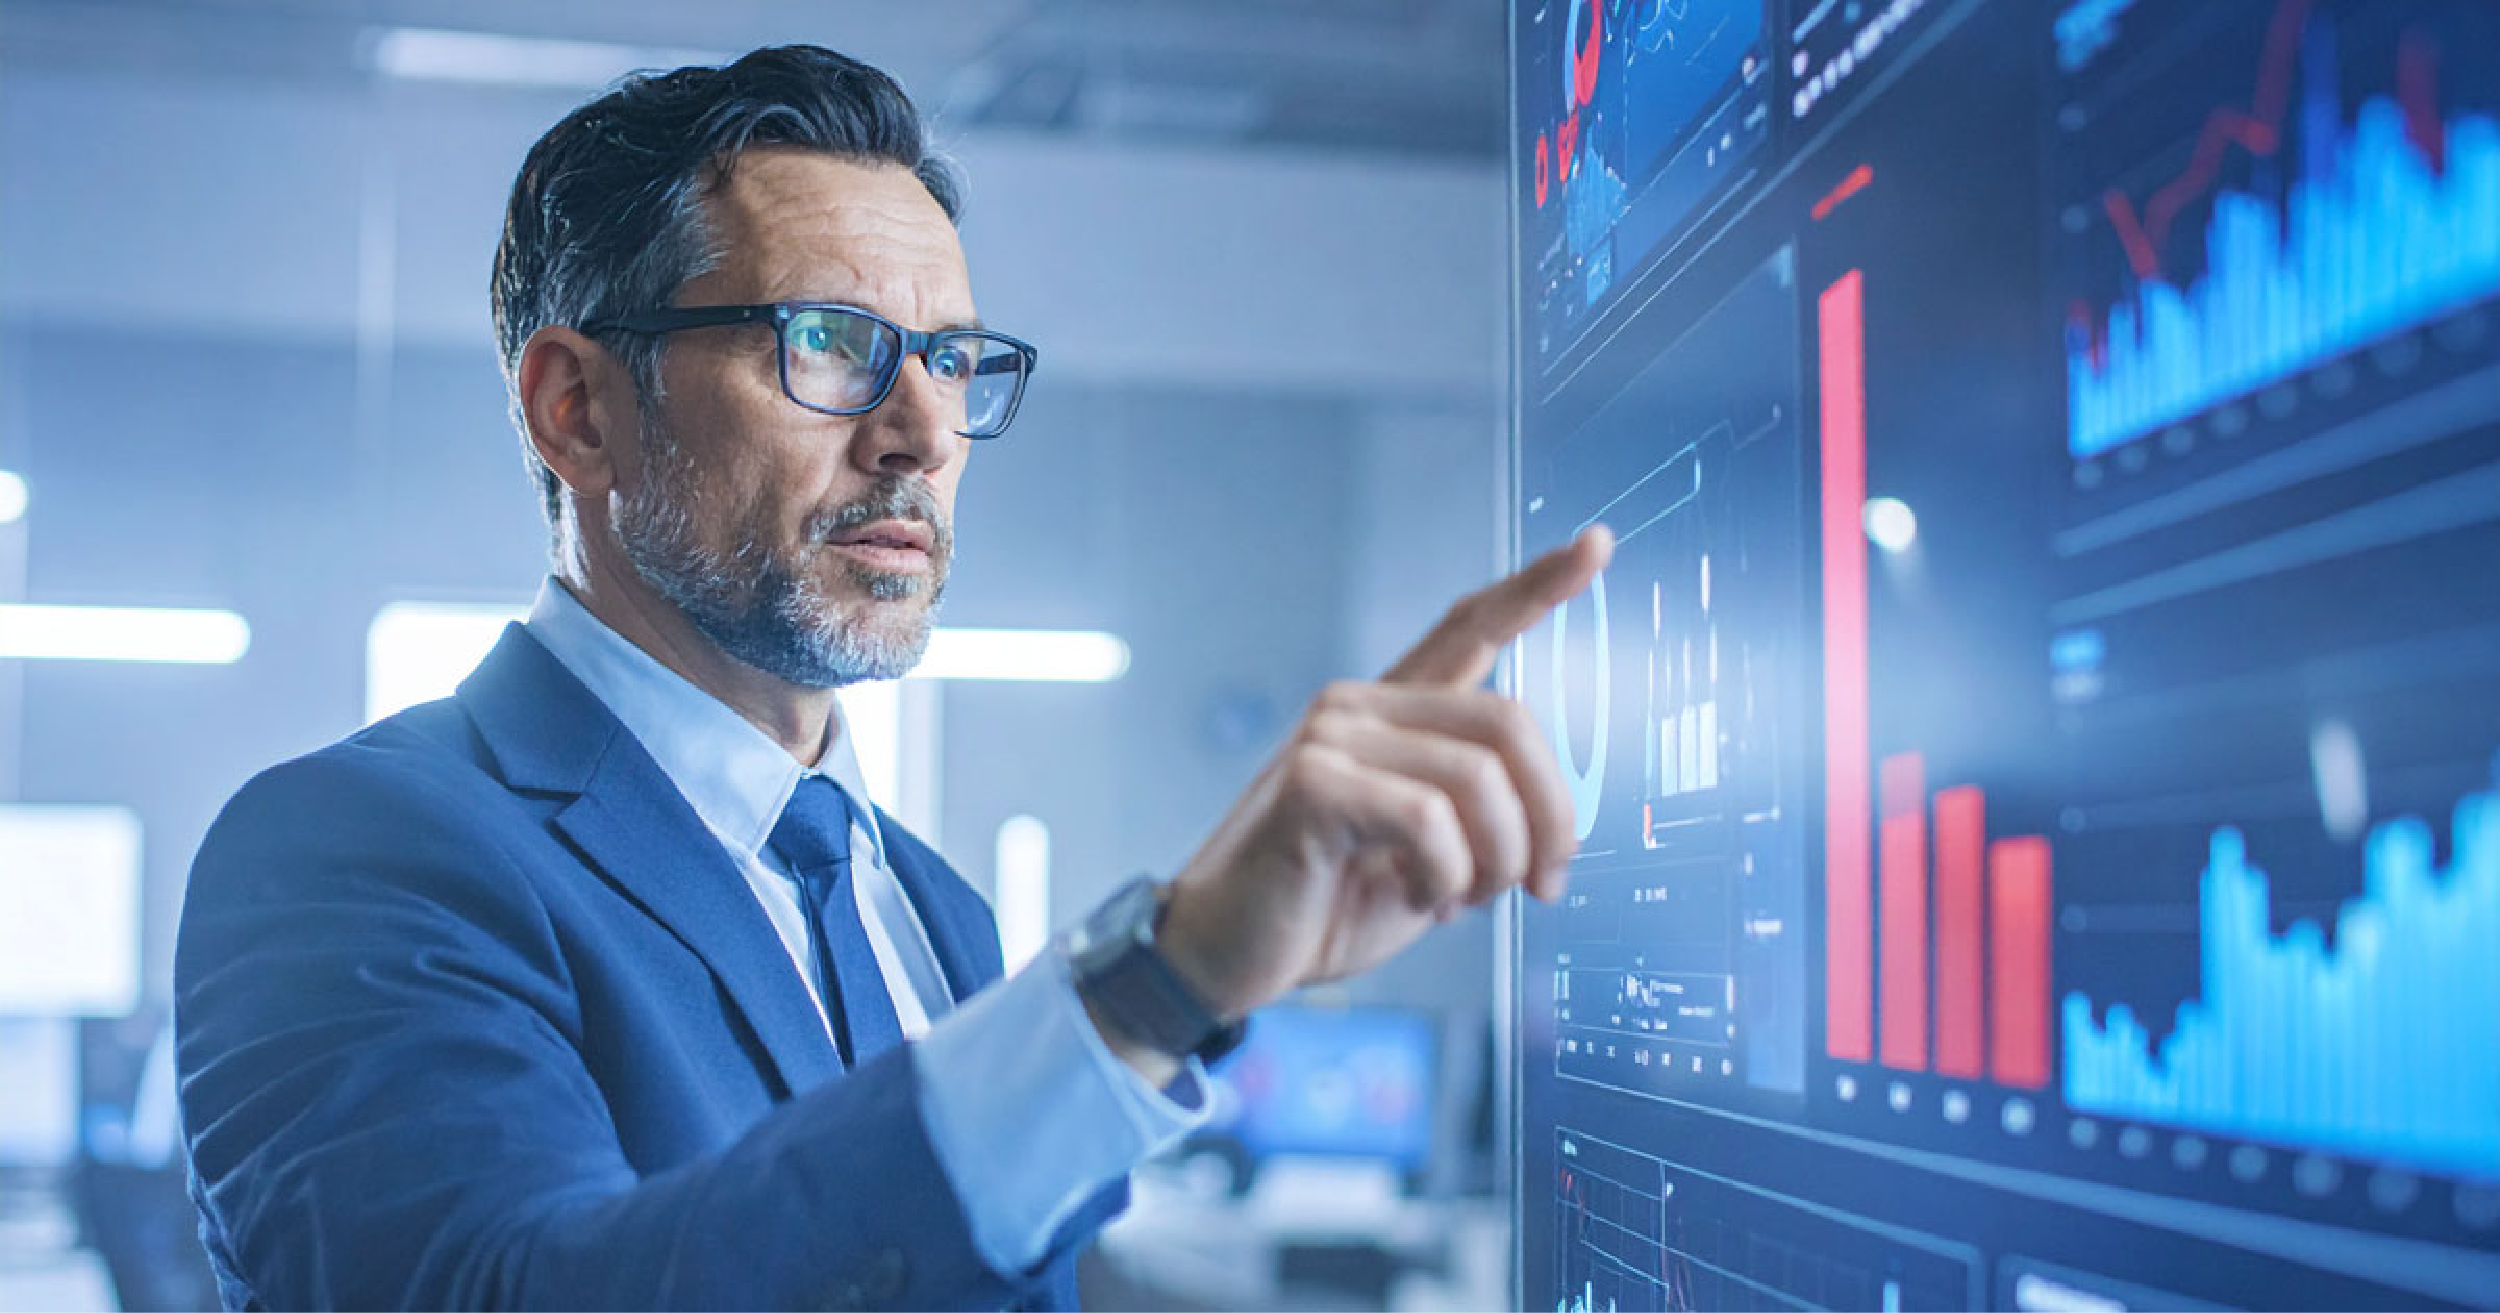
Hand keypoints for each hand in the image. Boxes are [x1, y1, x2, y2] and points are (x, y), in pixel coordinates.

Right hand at [1154, 525, 1613, 1023]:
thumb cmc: (1326, 906)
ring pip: (1480, 779)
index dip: (1538, 585)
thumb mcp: (1430, 859)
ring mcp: (1333, 734)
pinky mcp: (1313, 780)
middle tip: (1542, 886)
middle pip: (1511, 720)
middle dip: (1551, 817)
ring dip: (1497, 863)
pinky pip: (1430, 819)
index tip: (1597, 544)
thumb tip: (1560, 832)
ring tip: (1458, 902)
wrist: (1225, 955)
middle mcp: (1362, 704)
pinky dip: (1446, 876)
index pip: (1472, 626)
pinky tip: (1419, 899)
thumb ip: (1484, 819)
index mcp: (1394, 715)